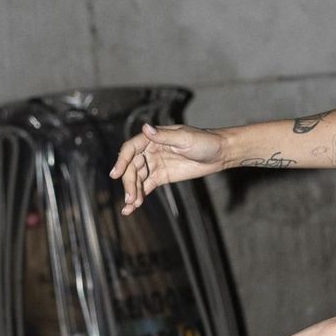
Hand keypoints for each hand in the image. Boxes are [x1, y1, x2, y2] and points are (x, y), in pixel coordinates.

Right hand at [109, 122, 225, 213]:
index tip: (115, 174)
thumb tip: (145, 128)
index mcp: (152, 138)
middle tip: (130, 197)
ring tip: (131, 205)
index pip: (131, 149)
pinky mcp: (161, 177)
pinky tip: (132, 207)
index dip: (121, 161)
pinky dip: (139, 195)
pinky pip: (146, 186)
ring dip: (132, 191)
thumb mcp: (184, 138)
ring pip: (137, 178)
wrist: (219, 154)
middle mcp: (150, 150)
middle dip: (129, 182)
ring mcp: (154, 164)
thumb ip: (163, 136)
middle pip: (132, 167)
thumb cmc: (204, 141)